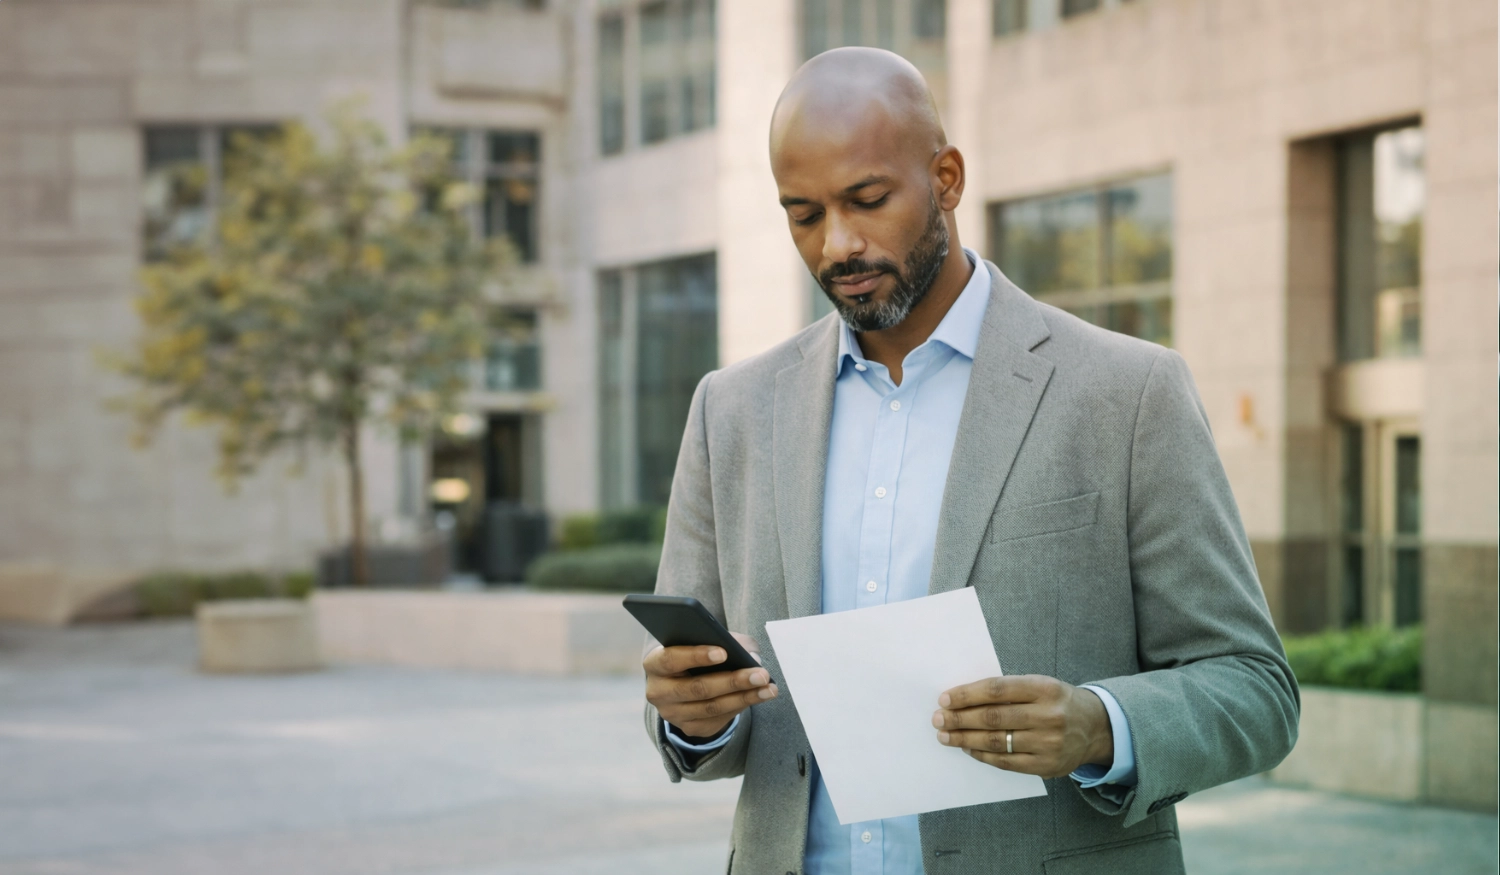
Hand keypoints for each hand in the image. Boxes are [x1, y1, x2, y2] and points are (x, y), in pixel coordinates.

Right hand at [644, 632, 777, 739]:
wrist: (684, 679)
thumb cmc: (696, 653)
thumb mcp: (707, 640)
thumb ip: (729, 641)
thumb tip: (752, 658)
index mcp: (654, 664)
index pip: (671, 659)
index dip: (696, 655)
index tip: (724, 652)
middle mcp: (658, 692)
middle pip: (697, 688)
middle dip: (732, 681)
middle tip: (760, 674)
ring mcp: (673, 714)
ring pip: (712, 707)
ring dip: (744, 697)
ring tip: (768, 687)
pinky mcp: (690, 728)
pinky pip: (718, 719)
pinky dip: (741, 706)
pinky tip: (759, 696)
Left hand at [932, 675, 1112, 778]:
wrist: (1095, 727)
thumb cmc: (1057, 702)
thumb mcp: (1039, 685)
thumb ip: (1008, 691)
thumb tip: (962, 699)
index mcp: (1044, 688)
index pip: (996, 690)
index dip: (967, 695)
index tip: (944, 698)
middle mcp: (1049, 715)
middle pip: (993, 718)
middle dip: (960, 718)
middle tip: (939, 719)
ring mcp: (1049, 743)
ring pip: (996, 742)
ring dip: (965, 738)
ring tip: (946, 736)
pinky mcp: (1047, 766)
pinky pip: (1006, 761)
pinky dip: (982, 755)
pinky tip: (968, 748)